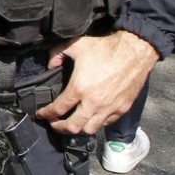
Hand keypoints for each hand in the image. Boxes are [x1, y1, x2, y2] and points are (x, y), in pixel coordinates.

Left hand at [35, 30, 157, 134]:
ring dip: (77, 130)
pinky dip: (94, 125)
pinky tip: (89, 119)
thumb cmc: (105, 49)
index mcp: (79, 88)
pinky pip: (105, 124)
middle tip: (53, 124)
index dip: (46, 114)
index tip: (40, 114)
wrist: (134, 52)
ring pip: (90, 129)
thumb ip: (57, 53)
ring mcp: (109, 108)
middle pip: (73, 126)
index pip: (58, 108)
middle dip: (59, 127)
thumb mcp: (75, 45)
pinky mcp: (121, 109)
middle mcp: (93, 102)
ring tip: (70, 124)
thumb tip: (50, 65)